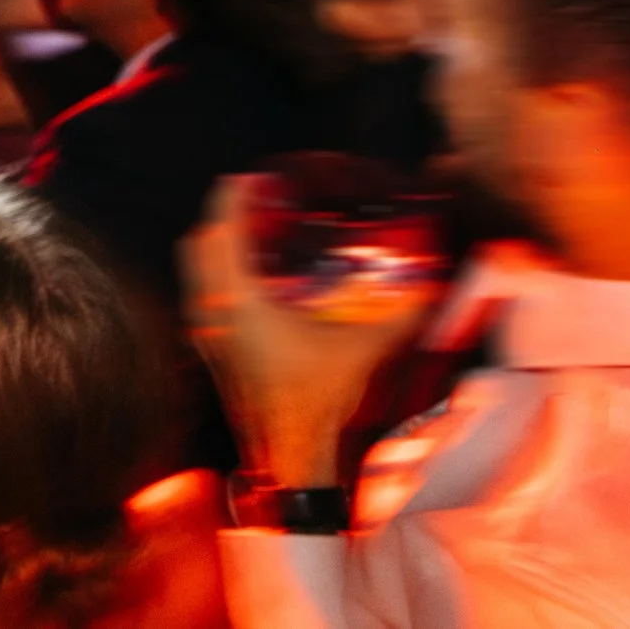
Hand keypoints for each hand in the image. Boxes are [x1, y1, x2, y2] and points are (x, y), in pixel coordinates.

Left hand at [182, 175, 436, 486]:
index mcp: (238, 300)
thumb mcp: (361, 350)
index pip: (223, 231)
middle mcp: (212, 310)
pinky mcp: (210, 347)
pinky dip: (218, 271)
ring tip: (251, 229)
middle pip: (201, 242)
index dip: (233, 197)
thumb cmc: (317, 398)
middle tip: (254, 198)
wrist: (288, 452)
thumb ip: (401, 315)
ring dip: (216, 243)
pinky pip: (202, 291)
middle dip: (223, 214)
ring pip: (196, 268)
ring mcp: (206, 330)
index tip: (251, 177)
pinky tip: (252, 277)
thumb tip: (433, 285)